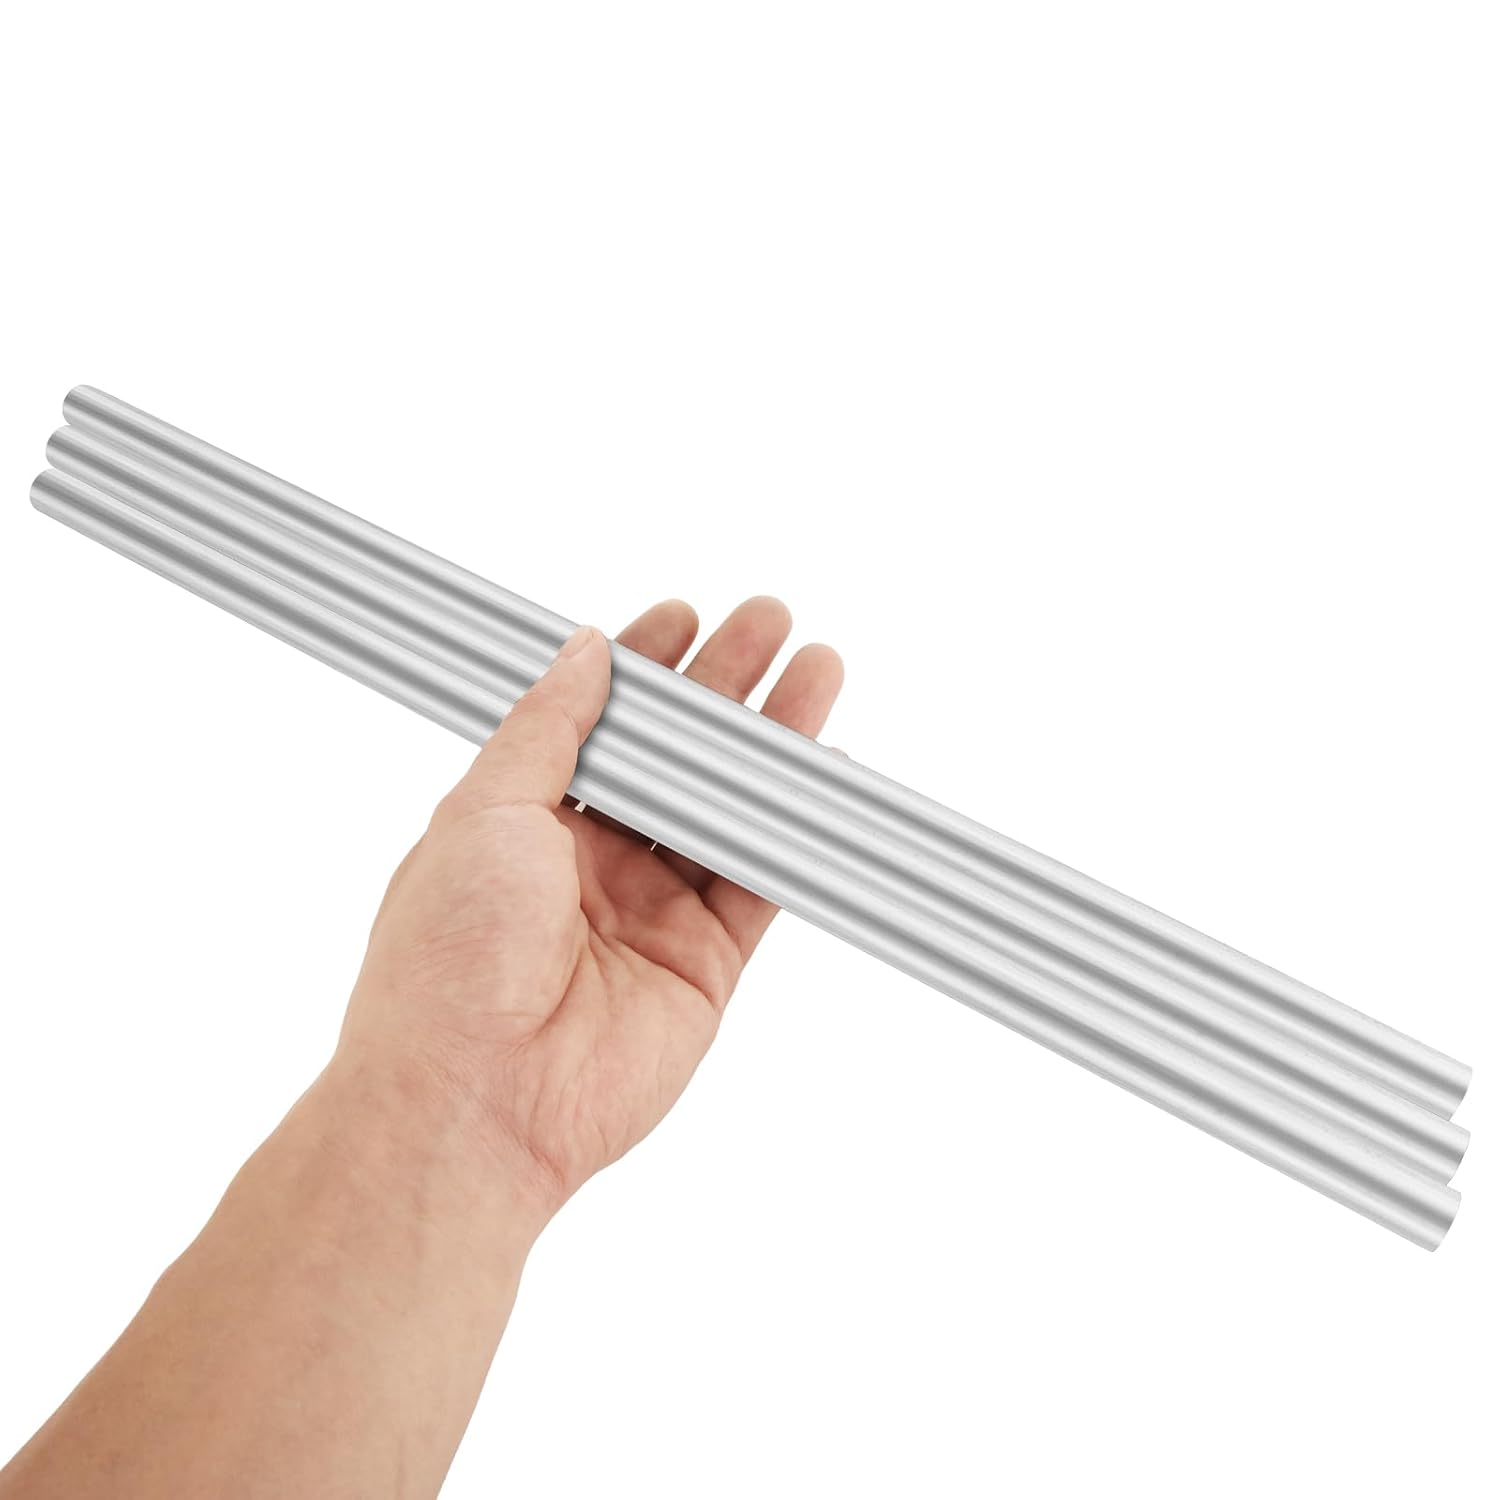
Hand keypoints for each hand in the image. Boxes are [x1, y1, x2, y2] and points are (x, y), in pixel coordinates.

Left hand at [337, 597, 843, 1216]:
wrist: (472, 1101)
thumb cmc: (447, 960)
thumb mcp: (482, 810)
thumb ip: (547, 729)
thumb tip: (584, 651)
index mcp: (525, 822)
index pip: (599, 725)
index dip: (644, 669)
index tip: (684, 617)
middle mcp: (591, 862)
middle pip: (674, 758)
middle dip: (722, 688)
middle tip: (769, 622)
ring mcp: (650, 912)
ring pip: (726, 809)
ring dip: (771, 744)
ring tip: (817, 673)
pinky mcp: (703, 966)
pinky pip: (760, 884)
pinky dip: (794, 833)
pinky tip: (822, 776)